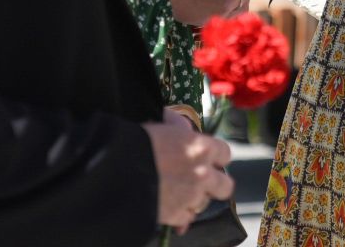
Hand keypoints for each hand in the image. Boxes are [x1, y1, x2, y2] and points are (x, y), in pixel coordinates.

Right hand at [143, 115, 234, 233]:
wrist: (119, 169)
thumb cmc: (138, 142)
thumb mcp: (161, 126)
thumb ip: (177, 127)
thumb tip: (180, 126)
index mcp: (201, 147)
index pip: (225, 154)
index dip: (216, 157)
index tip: (208, 158)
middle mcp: (203, 173)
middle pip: (225, 186)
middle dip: (215, 185)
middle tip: (200, 182)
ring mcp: (191, 197)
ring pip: (203, 203)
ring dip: (193, 200)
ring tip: (178, 194)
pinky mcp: (177, 215)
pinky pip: (186, 219)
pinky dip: (179, 216)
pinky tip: (170, 208)